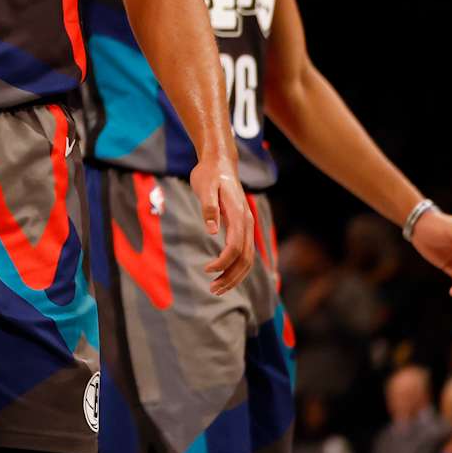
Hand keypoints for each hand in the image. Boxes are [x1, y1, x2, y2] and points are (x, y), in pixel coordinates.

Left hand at [190, 158, 252, 294]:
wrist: (220, 162)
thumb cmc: (209, 174)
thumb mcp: (204, 186)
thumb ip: (208, 207)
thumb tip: (212, 231)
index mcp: (238, 214)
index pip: (236, 247)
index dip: (223, 262)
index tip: (207, 269)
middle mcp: (246, 222)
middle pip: (245, 259)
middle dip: (231, 277)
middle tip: (212, 290)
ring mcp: (246, 225)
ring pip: (247, 258)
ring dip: (234, 276)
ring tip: (216, 289)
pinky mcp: (242, 226)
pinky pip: (244, 252)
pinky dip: (236, 267)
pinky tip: (224, 274)